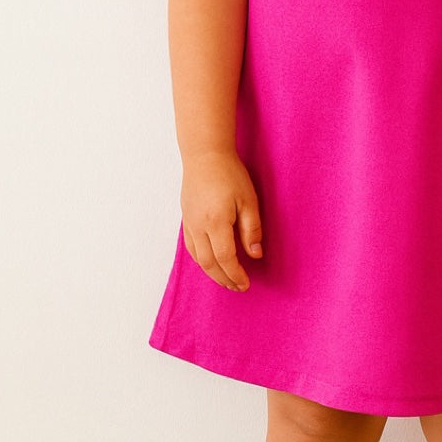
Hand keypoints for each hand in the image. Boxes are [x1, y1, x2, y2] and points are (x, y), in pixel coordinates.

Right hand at [180, 151, 262, 291]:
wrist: (205, 154)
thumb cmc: (230, 174)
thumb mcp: (248, 200)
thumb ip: (251, 229)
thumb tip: (255, 255)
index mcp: (216, 223)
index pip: (225, 259)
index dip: (236, 275)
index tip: (246, 284)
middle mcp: (198, 227)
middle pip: (209, 263)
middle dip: (224, 279)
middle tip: (238, 287)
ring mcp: (189, 223)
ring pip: (198, 258)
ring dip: (212, 272)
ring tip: (226, 279)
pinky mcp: (186, 218)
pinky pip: (191, 247)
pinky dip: (201, 259)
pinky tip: (211, 261)